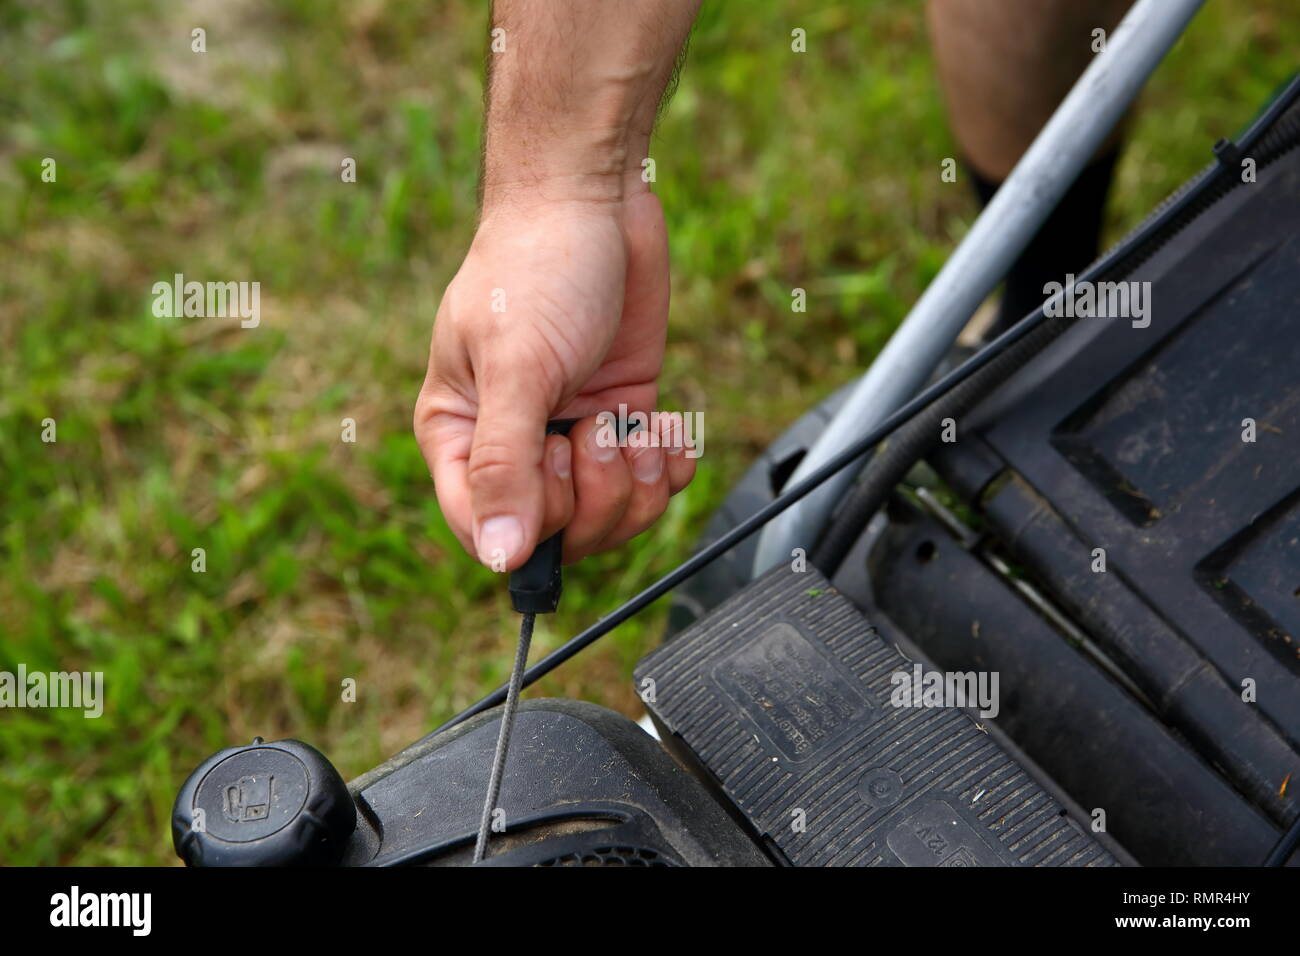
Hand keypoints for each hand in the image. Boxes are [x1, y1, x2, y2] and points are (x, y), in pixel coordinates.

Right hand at [414, 191, 695, 570]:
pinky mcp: (622, 417)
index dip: (530, 523)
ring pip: (611, 516)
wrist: (594, 200)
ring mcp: (572, 434)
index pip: (485, 532)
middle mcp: (513, 445)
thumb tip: (498, 558)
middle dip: (596, 497)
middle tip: (597, 432)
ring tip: (636, 430)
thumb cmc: (536, 269)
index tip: (556, 460)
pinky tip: (665, 425)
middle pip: (559, 536)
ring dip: (637, 484)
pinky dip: (668, 464)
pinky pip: (651, 481)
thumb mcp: (516, 367)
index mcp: (460, 437)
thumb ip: (505, 464)